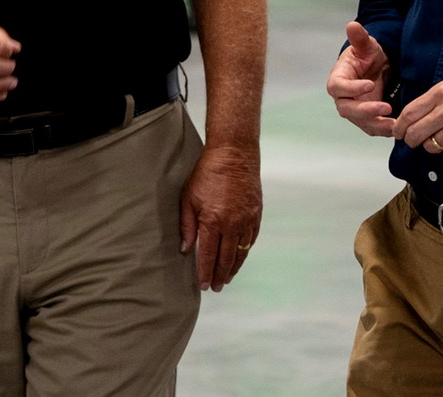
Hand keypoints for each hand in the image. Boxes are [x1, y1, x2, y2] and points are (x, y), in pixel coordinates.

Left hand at [178, 144, 261, 291]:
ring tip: (227, 279)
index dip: (206, 272)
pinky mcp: (256, 214)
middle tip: (216, 288)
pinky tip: (239, 258)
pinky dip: (245, 252)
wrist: (234, 154)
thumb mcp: (188, 197)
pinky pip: (251, 239)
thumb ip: (187, 225)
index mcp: (213, 220)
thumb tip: (186, 249)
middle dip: (220, 275)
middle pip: (226, 258)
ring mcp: (247, 220)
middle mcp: (232, 224)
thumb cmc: (206, 173)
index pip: (209, 255)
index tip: (204, 286)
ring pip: (241, 252)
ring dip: (234, 268)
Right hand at [326, 22, 394, 137]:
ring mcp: (355, 110)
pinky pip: (373, 127)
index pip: (337, 87)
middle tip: (386, 107)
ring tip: (395, 123)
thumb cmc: (368, 55)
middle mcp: (344, 97)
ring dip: (377, 124)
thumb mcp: (366, 45)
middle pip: (347, 110)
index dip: (351, 89)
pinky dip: (384, 130)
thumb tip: (353, 25)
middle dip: (366, 111)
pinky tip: (398, 126)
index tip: (369, 84)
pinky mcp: (367, 119)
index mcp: (338, 78)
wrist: (376, 68)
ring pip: (361, 122)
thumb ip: (360, 38)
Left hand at [393, 72, 442, 158]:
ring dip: (434, 146)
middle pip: (416, 134)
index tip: (399, 133)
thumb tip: (416, 114)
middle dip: (412, 140)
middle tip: (415, 141)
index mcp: (441, 93)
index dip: (400, 127)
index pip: (409, 114)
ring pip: (432, 147)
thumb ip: (434, 98)